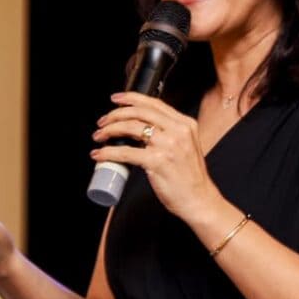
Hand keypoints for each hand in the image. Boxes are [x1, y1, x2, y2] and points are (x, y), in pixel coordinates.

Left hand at [92, 92, 221, 221]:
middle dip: (116, 114)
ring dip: (110, 130)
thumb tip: (141, 129)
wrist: (199, 200)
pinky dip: (108, 152)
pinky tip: (100, 154)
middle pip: (139, 112)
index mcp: (185, 124)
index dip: (131, 98)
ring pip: (131, 128)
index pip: (154, 103)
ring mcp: (168, 145)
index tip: (116, 100)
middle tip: (103, 122)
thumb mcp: (185, 146)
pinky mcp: (158, 162)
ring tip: (99, 136)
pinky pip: (126, 152)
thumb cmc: (189, 178)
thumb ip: (170, 134)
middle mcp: (178, 131)